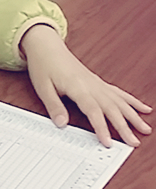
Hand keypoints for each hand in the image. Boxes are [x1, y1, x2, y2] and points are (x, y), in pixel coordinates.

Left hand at [20, 24, 151, 146]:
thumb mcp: (42, 87)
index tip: (108, 142)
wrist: (47, 46)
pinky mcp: (99, 83)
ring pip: (119, 101)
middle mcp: (92, 84)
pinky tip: (144, 108)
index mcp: (77, 86)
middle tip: (134, 142)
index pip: (93, 109)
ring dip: (134, 116)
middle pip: (111, 108)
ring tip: (146, 129)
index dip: (101, 127)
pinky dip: (132, 101)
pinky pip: (119, 93)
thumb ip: (53, 106)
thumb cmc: (44, 65)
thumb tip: (61, 124)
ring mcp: (98, 83)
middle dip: (124, 126)